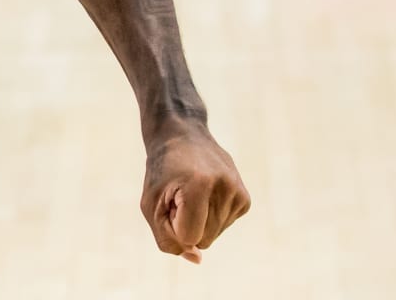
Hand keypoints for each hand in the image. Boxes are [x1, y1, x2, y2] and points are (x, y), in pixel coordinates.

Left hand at [141, 119, 250, 262]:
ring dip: (198, 221)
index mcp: (199, 184)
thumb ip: (168, 239)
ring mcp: (238, 192)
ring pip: (213, 236)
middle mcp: (225, 187)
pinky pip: (223, 227)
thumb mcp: (150, 204)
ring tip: (192, 192)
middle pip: (203, 240)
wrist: (183, 135)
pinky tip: (205, 193)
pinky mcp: (245, 198)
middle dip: (186, 225)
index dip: (172, 225)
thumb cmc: (161, 170)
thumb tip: (197, 260)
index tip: (169, 199)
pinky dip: (210, 217)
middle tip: (178, 195)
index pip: (189, 237)